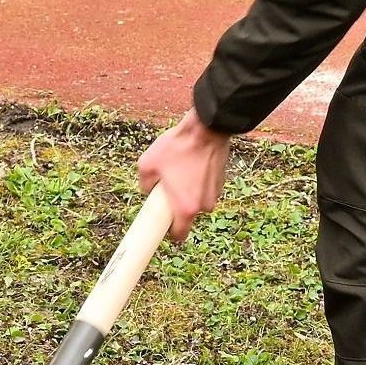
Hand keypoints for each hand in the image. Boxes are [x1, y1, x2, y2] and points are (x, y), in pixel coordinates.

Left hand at [137, 110, 233, 241]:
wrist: (207, 129)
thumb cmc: (177, 147)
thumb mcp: (147, 164)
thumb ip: (144, 184)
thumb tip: (148, 190)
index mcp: (185, 208)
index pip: (179, 235)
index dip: (168, 232)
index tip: (161, 225)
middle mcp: (204, 205)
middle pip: (186, 215)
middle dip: (176, 206)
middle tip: (166, 187)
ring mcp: (215, 194)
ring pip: (196, 200)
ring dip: (187, 192)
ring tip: (179, 170)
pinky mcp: (221, 181)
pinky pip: (205, 188)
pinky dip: (197, 181)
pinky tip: (191, 164)